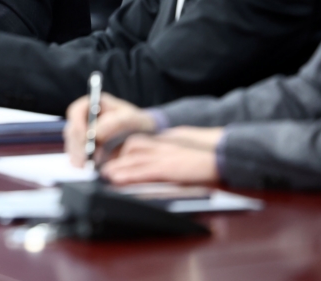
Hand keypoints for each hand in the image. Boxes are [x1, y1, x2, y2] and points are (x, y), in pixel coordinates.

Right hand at [64, 93, 155, 166]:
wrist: (143, 136)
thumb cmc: (137, 122)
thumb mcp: (130, 119)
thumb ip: (114, 123)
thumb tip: (94, 134)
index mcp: (93, 103)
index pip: (76, 111)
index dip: (77, 125)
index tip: (86, 139)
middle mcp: (84, 117)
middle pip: (71, 131)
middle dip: (77, 145)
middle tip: (85, 159)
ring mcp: (81, 133)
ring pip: (71, 144)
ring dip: (77, 155)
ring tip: (85, 166)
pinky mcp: (83, 148)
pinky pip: (75, 155)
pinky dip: (79, 162)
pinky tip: (86, 168)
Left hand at [99, 127, 223, 184]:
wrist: (221, 154)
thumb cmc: (201, 157)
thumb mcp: (177, 151)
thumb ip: (162, 154)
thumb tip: (143, 165)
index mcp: (162, 141)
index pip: (135, 142)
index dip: (119, 151)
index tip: (106, 160)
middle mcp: (160, 145)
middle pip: (130, 148)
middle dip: (114, 158)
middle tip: (99, 169)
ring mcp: (164, 155)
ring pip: (133, 158)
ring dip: (117, 167)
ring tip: (103, 175)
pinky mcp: (169, 167)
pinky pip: (144, 170)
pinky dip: (129, 174)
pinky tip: (117, 179)